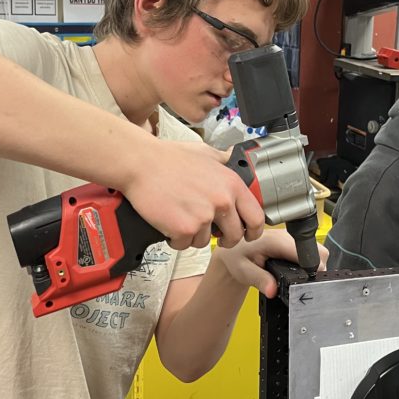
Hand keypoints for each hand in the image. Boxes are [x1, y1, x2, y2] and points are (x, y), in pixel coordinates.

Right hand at [121, 139, 265, 249]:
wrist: (141, 163)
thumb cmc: (169, 158)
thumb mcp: (205, 153)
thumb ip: (224, 160)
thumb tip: (234, 159)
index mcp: (232, 184)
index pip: (257, 217)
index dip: (254, 231)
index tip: (247, 234)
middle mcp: (222, 201)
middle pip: (235, 235)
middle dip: (224, 239)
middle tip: (212, 234)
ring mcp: (204, 216)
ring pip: (206, 241)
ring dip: (194, 235)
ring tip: (181, 217)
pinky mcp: (184, 229)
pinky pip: (185, 245)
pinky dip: (175, 238)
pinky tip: (168, 222)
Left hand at [213, 227, 328, 297]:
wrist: (233, 251)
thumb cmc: (237, 257)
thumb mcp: (243, 271)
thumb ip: (259, 280)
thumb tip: (273, 290)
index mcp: (276, 241)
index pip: (305, 252)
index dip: (311, 268)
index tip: (307, 281)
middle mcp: (287, 236)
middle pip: (318, 251)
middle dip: (316, 269)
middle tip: (304, 284)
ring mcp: (292, 239)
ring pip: (318, 251)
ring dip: (314, 266)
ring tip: (301, 278)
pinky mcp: (294, 243)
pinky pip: (311, 252)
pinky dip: (310, 264)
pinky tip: (299, 272)